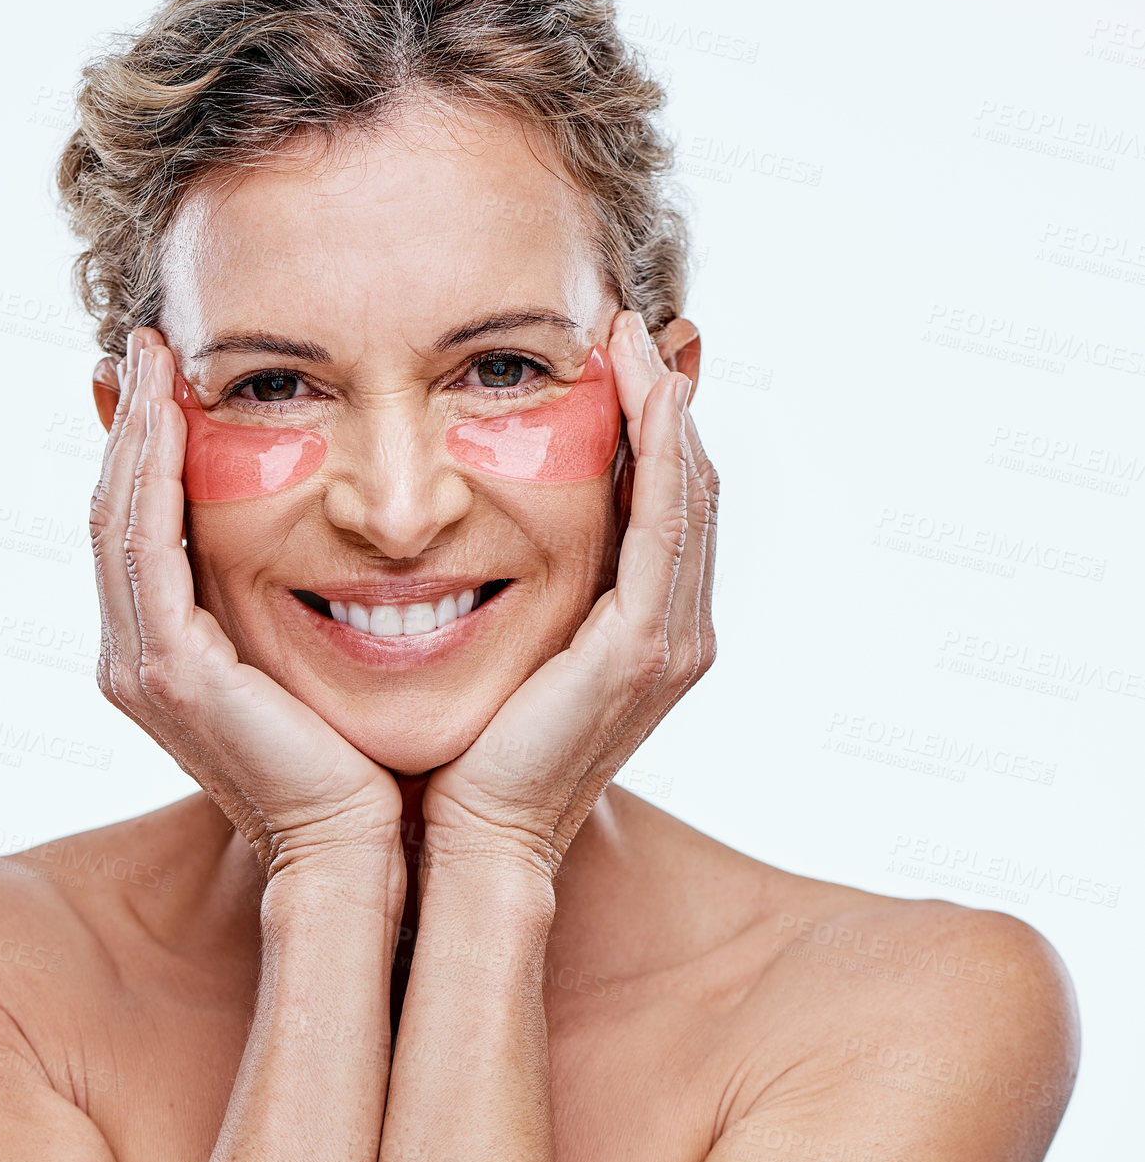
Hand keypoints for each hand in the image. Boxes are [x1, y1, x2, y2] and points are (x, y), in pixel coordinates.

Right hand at [90, 327, 403, 878]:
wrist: (365, 844)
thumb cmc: (356, 755)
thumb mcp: (311, 655)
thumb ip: (287, 597)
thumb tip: (324, 526)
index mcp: (168, 653)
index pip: (141, 528)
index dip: (146, 449)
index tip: (171, 375)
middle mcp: (139, 658)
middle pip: (115, 514)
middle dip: (131, 425)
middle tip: (149, 344)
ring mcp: (146, 668)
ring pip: (120, 520)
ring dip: (135, 433)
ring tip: (154, 356)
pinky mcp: (173, 673)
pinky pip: (149, 548)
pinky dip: (153, 475)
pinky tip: (172, 413)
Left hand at [420, 310, 718, 881]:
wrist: (472, 834)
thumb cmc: (476, 742)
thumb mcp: (513, 641)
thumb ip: (529, 583)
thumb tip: (485, 516)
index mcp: (647, 628)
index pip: (665, 504)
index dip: (654, 427)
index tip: (621, 357)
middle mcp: (675, 629)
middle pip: (689, 489)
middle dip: (668, 403)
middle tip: (636, 327)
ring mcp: (670, 641)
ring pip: (687, 497)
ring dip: (668, 411)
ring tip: (638, 339)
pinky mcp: (643, 649)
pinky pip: (663, 529)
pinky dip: (662, 456)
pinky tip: (649, 395)